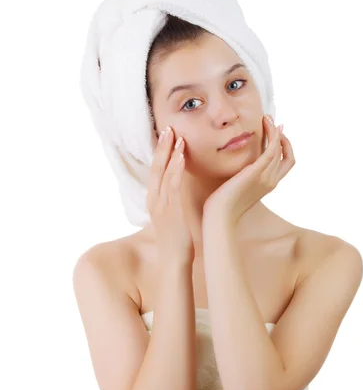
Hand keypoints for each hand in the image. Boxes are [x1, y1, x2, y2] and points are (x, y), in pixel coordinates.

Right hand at [147, 126, 193, 263]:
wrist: (174, 261)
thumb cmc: (177, 242)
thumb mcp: (173, 219)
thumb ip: (174, 205)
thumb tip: (180, 195)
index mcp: (155, 201)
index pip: (156, 172)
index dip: (161, 154)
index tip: (166, 137)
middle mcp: (154, 200)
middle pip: (156, 168)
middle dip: (162, 147)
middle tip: (167, 128)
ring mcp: (161, 205)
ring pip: (163, 173)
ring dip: (169, 153)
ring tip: (175, 135)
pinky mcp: (170, 210)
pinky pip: (172, 185)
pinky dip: (175, 169)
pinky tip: (181, 156)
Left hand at [203, 115, 294, 223]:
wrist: (220, 215)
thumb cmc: (223, 205)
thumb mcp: (237, 188)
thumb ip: (243, 177)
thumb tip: (239, 167)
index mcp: (268, 185)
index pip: (286, 163)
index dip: (285, 147)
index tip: (276, 134)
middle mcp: (272, 181)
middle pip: (286, 154)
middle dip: (280, 136)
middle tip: (271, 122)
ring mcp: (266, 177)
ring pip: (279, 149)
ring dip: (275, 130)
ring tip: (266, 118)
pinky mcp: (257, 172)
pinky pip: (272, 149)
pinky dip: (272, 134)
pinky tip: (265, 124)